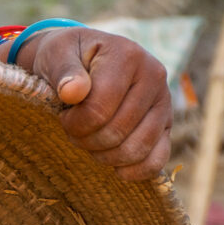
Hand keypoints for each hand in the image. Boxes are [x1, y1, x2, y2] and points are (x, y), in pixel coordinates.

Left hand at [19, 27, 173, 180]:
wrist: (84, 56)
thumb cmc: (69, 55)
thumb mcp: (57, 54)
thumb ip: (63, 71)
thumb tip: (72, 92)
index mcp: (128, 56)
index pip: (100, 108)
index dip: (75, 123)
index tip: (63, 115)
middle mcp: (154, 76)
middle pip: (117, 131)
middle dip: (86, 139)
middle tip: (73, 129)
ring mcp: (164, 102)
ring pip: (136, 148)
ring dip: (104, 155)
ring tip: (89, 140)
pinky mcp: (166, 124)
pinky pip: (158, 159)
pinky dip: (134, 170)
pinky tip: (114, 168)